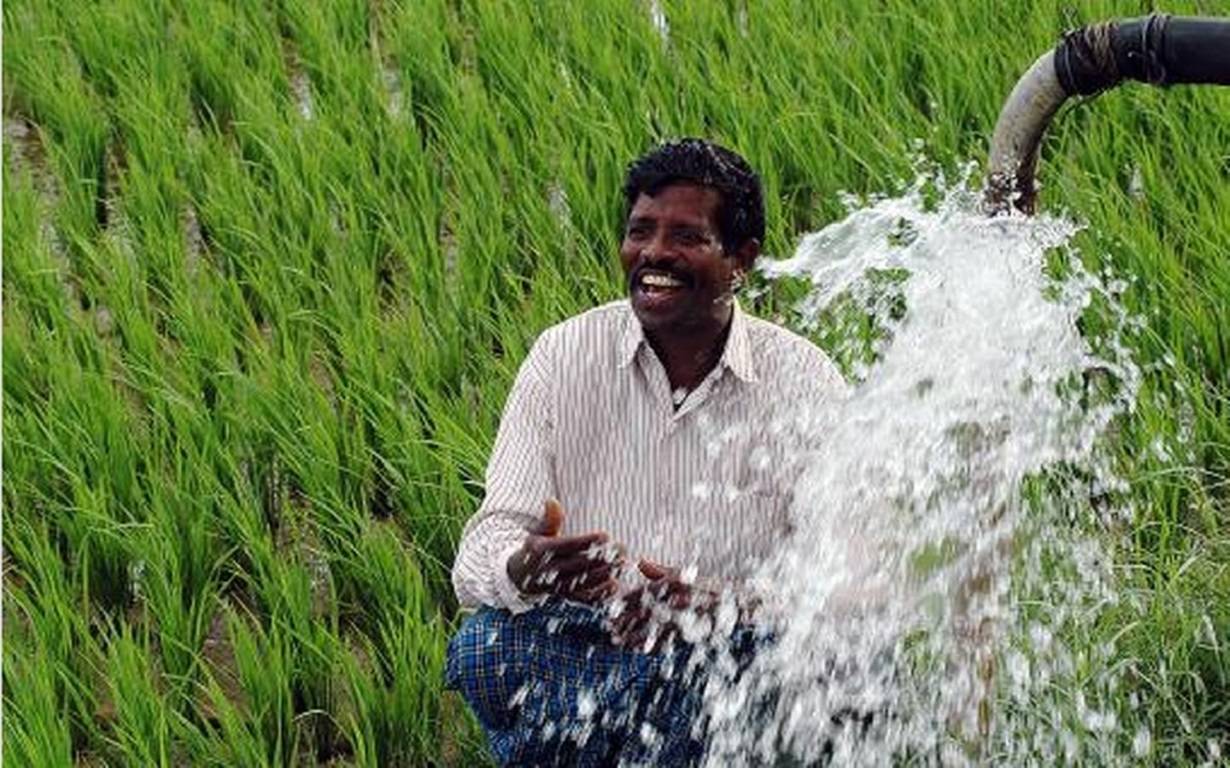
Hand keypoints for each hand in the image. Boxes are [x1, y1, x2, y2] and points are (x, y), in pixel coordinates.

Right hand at [506, 499, 623, 603]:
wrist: (520, 578)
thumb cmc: (535, 550)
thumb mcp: (538, 532)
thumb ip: (549, 519)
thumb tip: (552, 501)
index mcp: (541, 551)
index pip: (567, 546)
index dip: (586, 542)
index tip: (606, 536)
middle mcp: (548, 571)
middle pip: (579, 564)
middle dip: (602, 557)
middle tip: (622, 549)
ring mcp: (556, 587)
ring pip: (583, 583)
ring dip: (605, 574)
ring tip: (623, 564)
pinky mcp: (565, 598)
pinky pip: (583, 599)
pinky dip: (600, 594)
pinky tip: (615, 585)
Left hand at [609, 560, 717, 651]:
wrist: (734, 606)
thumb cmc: (706, 589)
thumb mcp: (684, 575)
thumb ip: (660, 571)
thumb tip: (639, 562)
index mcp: (674, 583)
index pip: (642, 591)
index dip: (624, 600)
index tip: (610, 607)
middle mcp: (677, 599)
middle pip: (642, 611)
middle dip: (624, 619)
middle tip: (608, 626)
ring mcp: (684, 618)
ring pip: (650, 629)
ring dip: (631, 636)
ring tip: (616, 639)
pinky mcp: (689, 634)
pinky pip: (664, 643)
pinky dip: (648, 646)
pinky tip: (636, 649)